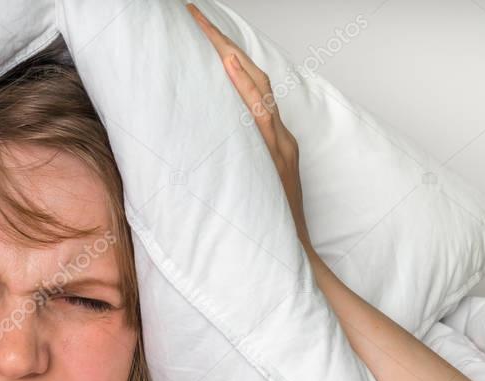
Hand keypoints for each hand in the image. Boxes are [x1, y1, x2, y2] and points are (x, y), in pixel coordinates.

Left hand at [186, 3, 312, 253]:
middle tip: (193, 14)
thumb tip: (198, 156)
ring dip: (229, 54)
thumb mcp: (244, 187)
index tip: (197, 30)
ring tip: (204, 26)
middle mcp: (277, 134)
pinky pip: (262, 115)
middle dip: (221, 42)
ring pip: (257, 86)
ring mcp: (279, 143)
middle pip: (250, 74)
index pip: (245, 85)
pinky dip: (246, 88)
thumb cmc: (266, 225)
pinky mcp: (279, 156)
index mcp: (269, 138)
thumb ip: (230, 167)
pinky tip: (229, 66)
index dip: (223, 55)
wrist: (291, 254)